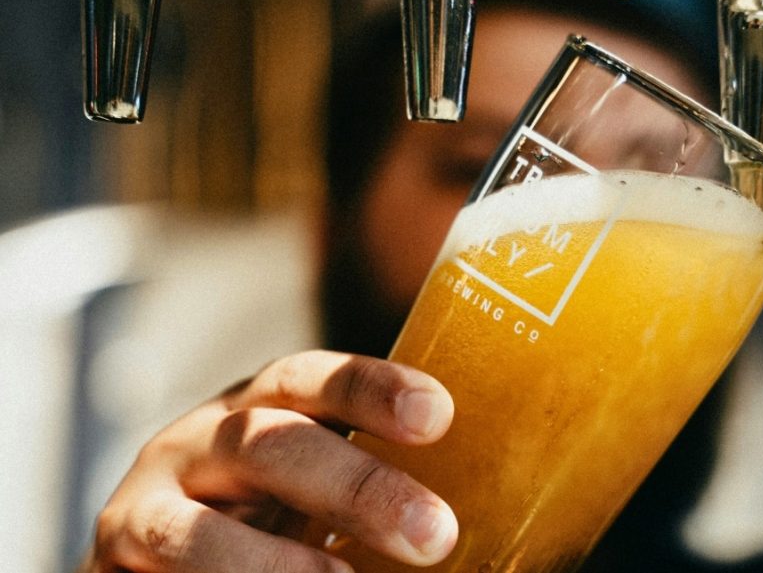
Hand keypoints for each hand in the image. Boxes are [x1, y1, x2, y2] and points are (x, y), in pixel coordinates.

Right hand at [79, 350, 456, 571]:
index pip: (315, 379)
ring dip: (277, 564)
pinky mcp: (117, 553)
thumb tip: (473, 530)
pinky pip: (167, 571)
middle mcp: (204, 439)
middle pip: (274, 442)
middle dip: (357, 486)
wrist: (165, 564)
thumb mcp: (319, 490)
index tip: (438, 414)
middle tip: (434, 533)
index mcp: (264, 406)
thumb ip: (376, 495)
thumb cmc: (270, 520)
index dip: (373, 389)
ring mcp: (150, 500)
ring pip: (200, 527)